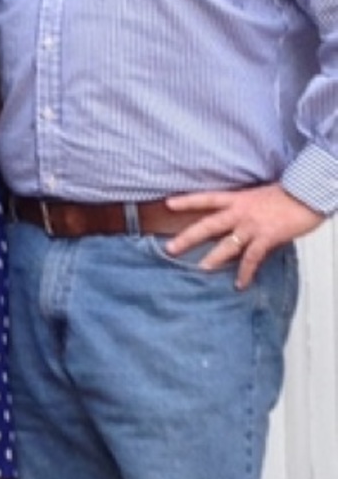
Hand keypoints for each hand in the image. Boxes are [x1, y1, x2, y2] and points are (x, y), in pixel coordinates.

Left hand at [164, 182, 324, 288]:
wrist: (310, 193)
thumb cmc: (286, 196)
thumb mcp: (256, 198)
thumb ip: (240, 210)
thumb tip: (228, 225)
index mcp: (237, 199)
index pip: (207, 198)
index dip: (187, 201)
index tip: (168, 204)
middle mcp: (240, 212)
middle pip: (208, 225)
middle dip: (188, 238)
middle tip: (170, 249)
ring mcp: (253, 225)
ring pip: (227, 244)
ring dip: (213, 258)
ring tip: (201, 270)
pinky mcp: (267, 237)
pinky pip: (252, 258)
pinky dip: (246, 272)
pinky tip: (239, 284)